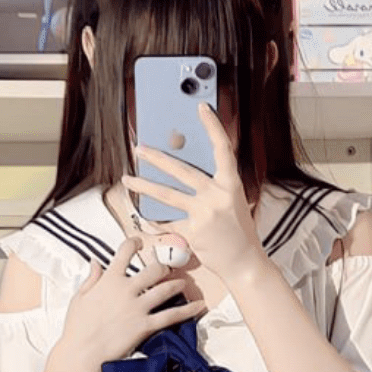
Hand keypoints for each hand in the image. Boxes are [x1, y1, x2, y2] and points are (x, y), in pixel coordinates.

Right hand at [62, 235, 205, 371]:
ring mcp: (138, 307)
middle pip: (153, 269)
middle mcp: (126, 290)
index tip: (139, 243)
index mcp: (109, 280)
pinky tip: (198, 306)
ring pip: (165, 289)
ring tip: (183, 283)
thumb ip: (91, 278)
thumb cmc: (77, 328)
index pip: (124, 252)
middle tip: (166, 269)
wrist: (82, 352)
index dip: (134, 244)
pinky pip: (171, 315)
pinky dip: (187, 310)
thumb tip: (96, 262)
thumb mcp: (80, 298)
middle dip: (162, 267)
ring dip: (177, 284)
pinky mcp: (145, 325)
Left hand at [122, 103, 267, 283]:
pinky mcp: (194, 232)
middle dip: (157, 158)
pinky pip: (168, 222)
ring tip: (127, 179)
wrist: (244, 263)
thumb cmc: (238, 232)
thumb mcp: (233, 203)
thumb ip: (214, 187)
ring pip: (168, 195)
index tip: (201, 108)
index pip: (223, 148)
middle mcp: (218, 195)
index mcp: (231, 184)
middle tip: (139, 148)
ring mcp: (205, 214)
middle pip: (182, 170)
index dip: (212, 126)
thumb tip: (187, 172)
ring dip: (144, 186)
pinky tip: (142, 216)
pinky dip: (154, 220)